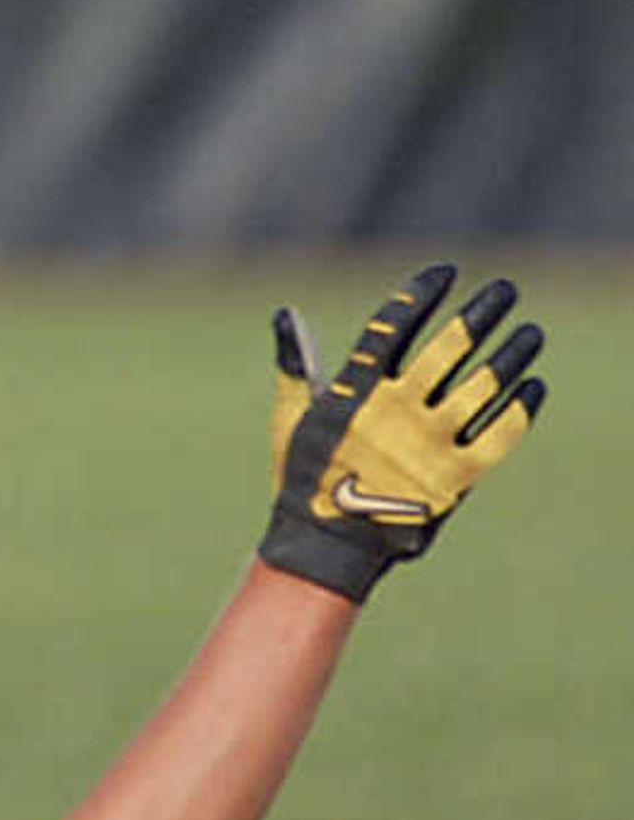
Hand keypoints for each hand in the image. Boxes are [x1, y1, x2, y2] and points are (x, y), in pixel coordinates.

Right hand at [261, 262, 545, 601]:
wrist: (326, 548)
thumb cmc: (305, 480)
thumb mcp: (293, 420)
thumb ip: (296, 366)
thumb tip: (286, 315)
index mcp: (354, 393)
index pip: (394, 326)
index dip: (422, 294)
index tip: (447, 272)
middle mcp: (395, 411)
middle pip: (450, 346)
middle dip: (482, 312)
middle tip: (505, 291)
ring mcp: (428, 444)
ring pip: (484, 384)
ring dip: (513, 353)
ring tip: (531, 334)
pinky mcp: (456, 477)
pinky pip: (500, 433)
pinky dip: (521, 407)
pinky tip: (532, 388)